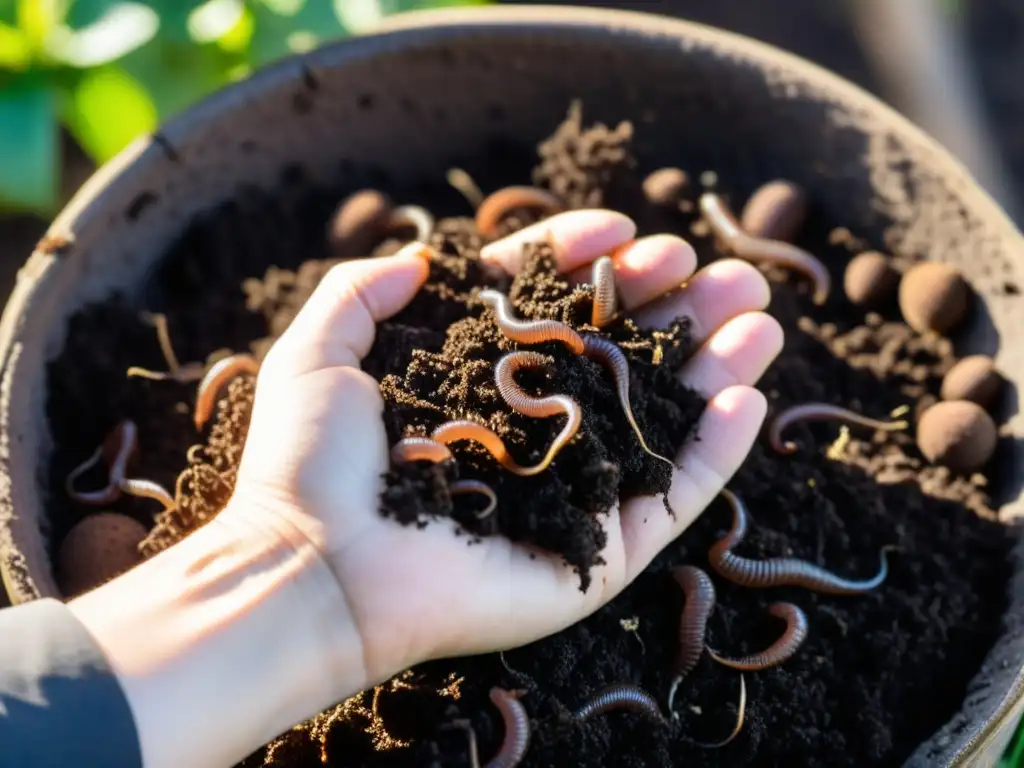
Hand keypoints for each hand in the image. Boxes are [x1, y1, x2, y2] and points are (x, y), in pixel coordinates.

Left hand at [228, 209, 782, 687]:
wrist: (317, 569)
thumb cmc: (309, 464)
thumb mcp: (321, 353)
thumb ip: (361, 291)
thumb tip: (422, 255)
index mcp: (473, 383)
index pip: (544, 310)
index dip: (584, 265)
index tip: (621, 229)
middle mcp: (529, 432)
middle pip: (616, 358)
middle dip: (671, 309)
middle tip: (722, 271)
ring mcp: (567, 493)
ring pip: (657, 422)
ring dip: (712, 368)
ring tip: (759, 317)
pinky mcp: (593, 553)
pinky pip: (667, 498)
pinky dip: (712, 452)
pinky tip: (747, 396)